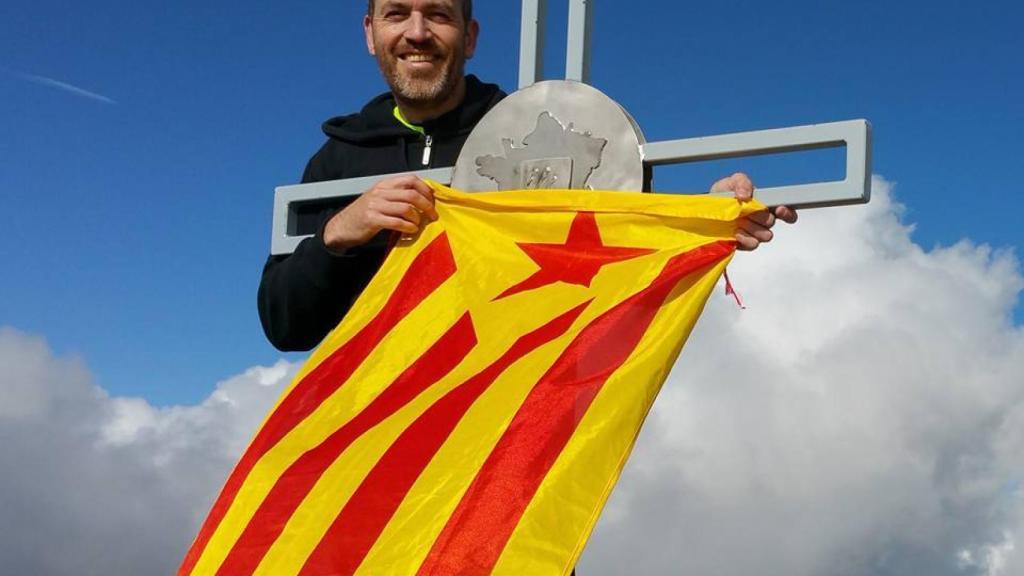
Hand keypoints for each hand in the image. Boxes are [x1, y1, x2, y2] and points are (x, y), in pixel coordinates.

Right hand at [322, 175, 438, 250]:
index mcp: (384, 184)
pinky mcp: (372, 219)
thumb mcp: (379, 198)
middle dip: (426, 205)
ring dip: (417, 218)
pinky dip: (408, 227)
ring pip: (406, 208)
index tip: (432, 200)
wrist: (342, 226)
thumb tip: (422, 198)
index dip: (425, 189)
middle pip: (411, 193)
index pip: (410, 179)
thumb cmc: (363, 214)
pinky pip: (396, 222)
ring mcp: (375, 205)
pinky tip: (411, 230)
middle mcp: (380, 192)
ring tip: (419, 224)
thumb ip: (397, 195)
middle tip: (432, 215)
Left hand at [710, 172, 797, 250]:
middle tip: (746, 213)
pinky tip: (736, 232)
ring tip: (739, 223)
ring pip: (766, 235)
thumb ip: (742, 182)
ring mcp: (753, 232)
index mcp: (764, 205)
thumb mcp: (731, 182)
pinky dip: (746, 239)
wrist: (706, 211)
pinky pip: (753, 244)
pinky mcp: (744, 243)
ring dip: (753, 228)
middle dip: (760, 217)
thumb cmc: (722, 195)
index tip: (779, 210)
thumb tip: (746, 194)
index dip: (787, 212)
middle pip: (772, 222)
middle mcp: (761, 220)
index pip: (786, 212)